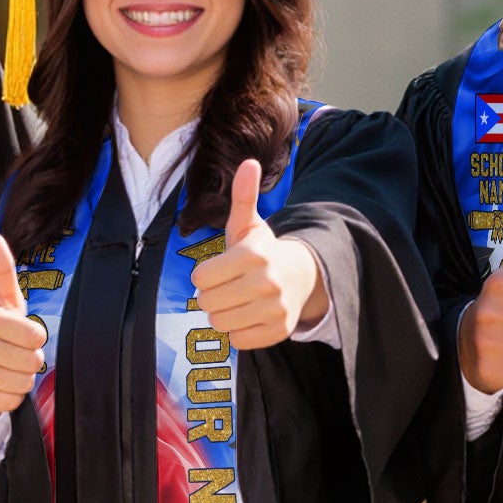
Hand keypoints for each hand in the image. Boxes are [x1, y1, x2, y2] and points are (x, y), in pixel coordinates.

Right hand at [0, 233, 46, 433]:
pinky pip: (12, 401)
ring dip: (22, 378)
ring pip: (23, 383)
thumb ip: (2, 270)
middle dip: (31, 360)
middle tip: (15, 353)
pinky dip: (11, 396)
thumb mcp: (3, 299)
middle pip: (32, 361)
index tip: (22, 332)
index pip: (35, 335)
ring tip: (7, 368)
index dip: (35, 337)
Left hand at [189, 158, 325, 349]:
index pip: (200, 278)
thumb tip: (248, 162)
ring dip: (223, 314)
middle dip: (211, 296)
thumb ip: (243, 196)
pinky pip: (238, 340)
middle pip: (207, 303)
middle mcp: (267, 283)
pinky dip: (238, 331)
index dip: (204, 276)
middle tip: (226, 287)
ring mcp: (275, 309)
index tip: (218, 270)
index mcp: (254, 255)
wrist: (302, 276)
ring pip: (220, 324)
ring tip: (237, 301)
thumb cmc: (263, 251)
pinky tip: (248, 315)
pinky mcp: (279, 331)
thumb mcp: (249, 224)